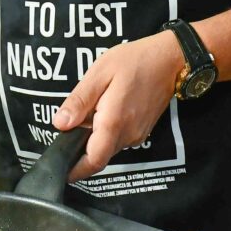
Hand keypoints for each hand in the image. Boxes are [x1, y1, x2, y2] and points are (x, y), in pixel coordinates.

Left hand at [52, 32, 185, 180]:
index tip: (61, 171)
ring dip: (95, 138)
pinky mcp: (143, 130)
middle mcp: (128, 135)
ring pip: (109, 147)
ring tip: (90, 111)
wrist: (170, 59)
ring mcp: (138, 134)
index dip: (75, 170)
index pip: (93, 161)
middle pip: (99, 155)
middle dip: (81, 149)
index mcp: (114, 122)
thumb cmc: (135, 61)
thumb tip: (60, 124)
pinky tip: (105, 109)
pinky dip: (107, 132)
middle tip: (68, 129)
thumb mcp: (100, 73)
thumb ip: (80, 101)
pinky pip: (119, 139)